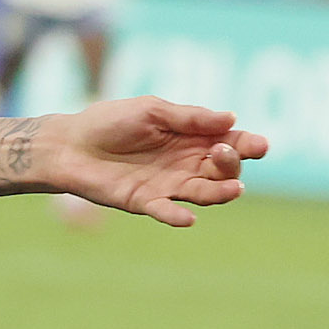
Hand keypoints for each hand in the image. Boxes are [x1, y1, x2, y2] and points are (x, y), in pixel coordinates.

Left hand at [32, 96, 269, 228]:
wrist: (69, 144)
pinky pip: (167, 212)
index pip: (229, 143)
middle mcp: (185, 164)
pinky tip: (188, 218)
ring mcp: (167, 185)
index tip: (260, 145)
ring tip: (233, 189)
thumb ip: (190, 117)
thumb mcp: (152, 110)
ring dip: (220, 192)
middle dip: (231, 164)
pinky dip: (178, 216)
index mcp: (191, 138)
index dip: (247, 146)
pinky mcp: (145, 203)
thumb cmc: (110, 120)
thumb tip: (232, 119)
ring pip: (204, 193)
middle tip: (223, 153)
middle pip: (223, 171)